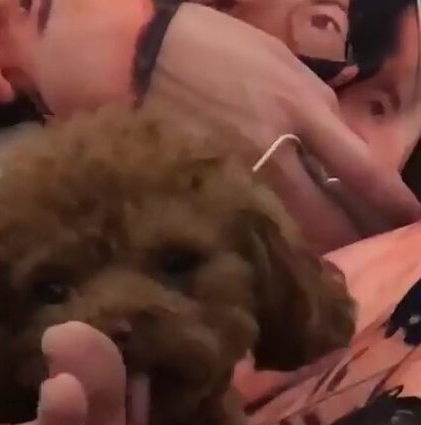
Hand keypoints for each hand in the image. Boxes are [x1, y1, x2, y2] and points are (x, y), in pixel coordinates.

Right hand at [150, 5, 420, 251]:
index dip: (390, 201)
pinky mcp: (207, 195)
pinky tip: (279, 258)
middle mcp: (275, 149)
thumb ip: (311, 106)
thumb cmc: (211, 47)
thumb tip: (336, 149)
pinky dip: (270, 244)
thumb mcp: (277, 62)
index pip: (359, 168)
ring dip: (315, 251)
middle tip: (374, 255)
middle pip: (329, 215)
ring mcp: (238, 179)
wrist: (140, 56)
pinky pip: (249, 229)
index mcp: (299, 107)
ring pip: (289, 232)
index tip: (411, 221)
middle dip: (356, 239)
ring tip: (332, 268)